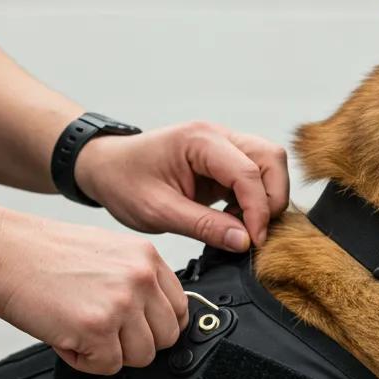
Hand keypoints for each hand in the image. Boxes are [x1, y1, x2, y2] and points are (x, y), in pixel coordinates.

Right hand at [0, 211, 188, 373]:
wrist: (1, 252)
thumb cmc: (42, 254)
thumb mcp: (108, 252)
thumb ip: (137, 280)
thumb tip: (156, 315)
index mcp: (146, 257)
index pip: (180, 309)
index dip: (156, 325)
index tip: (137, 329)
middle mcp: (141, 278)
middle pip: (166, 337)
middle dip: (135, 342)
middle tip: (103, 331)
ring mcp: (122, 304)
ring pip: (141, 356)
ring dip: (110, 353)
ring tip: (80, 329)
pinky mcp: (97, 329)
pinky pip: (107, 366)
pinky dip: (84, 360)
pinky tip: (65, 335)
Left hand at [75, 121, 288, 252]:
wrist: (105, 168)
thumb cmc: (124, 181)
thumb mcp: (158, 211)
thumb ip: (203, 226)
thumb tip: (244, 241)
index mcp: (200, 140)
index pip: (248, 172)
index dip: (258, 210)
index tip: (254, 242)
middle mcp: (218, 136)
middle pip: (271, 159)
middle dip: (272, 199)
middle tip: (256, 234)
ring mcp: (223, 147)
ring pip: (268, 165)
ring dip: (267, 198)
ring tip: (245, 228)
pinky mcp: (223, 162)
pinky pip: (255, 176)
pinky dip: (255, 200)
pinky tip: (235, 221)